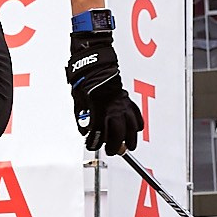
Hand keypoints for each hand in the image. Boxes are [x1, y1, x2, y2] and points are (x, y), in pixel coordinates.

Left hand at [66, 26, 141, 153]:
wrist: (95, 65)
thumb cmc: (85, 81)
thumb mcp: (78, 101)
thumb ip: (82, 118)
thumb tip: (86, 131)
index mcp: (98, 109)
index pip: (98, 133)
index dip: (94, 142)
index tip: (91, 146)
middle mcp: (112, 108)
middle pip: (117, 134)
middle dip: (115, 146)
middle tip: (113, 151)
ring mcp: (122, 104)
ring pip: (131, 127)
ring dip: (130, 139)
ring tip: (129, 145)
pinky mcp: (127, 100)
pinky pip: (136, 115)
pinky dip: (137, 125)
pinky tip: (136, 129)